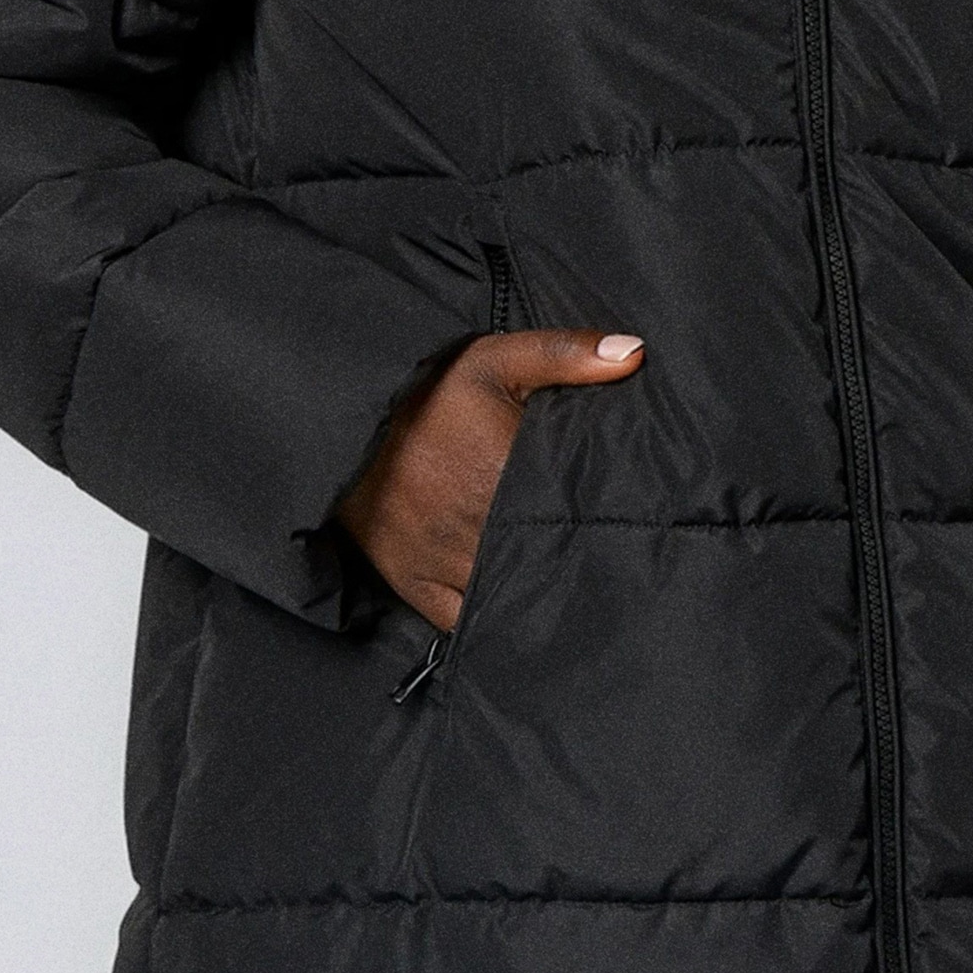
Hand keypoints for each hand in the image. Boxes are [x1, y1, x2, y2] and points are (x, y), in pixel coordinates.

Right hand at [336, 327, 643, 630]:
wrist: (337, 426)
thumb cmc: (423, 394)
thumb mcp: (492, 360)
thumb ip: (564, 354)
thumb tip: (635, 352)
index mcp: (505, 472)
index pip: (571, 513)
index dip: (595, 521)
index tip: (616, 521)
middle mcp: (477, 526)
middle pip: (543, 558)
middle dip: (567, 557)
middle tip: (595, 556)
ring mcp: (445, 562)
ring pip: (508, 593)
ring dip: (533, 589)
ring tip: (563, 584)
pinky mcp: (415, 585)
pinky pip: (465, 620)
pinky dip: (490, 617)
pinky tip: (512, 607)